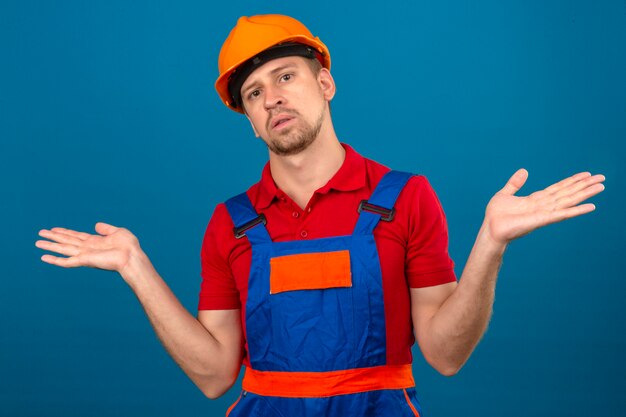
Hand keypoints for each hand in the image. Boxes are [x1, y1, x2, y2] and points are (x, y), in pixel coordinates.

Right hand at [36, 222, 140, 274]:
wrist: (131, 256)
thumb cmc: (129, 246)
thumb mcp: (117, 231)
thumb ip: (106, 229)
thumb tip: (96, 225)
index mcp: (95, 241)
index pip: (76, 236)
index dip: (65, 232)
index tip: (54, 229)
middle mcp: (88, 248)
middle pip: (67, 241)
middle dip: (54, 237)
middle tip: (40, 233)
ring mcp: (85, 255)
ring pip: (63, 249)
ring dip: (50, 246)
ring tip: (38, 243)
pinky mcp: (84, 261)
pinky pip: (66, 261)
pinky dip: (55, 260)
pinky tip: (44, 257)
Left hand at [483, 169, 604, 245]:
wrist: (490, 229)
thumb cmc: (496, 216)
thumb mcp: (505, 194)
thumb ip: (515, 183)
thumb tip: (524, 171)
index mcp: (536, 199)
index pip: (558, 188)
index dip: (572, 181)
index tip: (586, 174)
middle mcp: (543, 206)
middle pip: (568, 193)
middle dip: (584, 185)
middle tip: (601, 178)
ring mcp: (544, 213)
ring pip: (569, 201)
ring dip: (585, 194)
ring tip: (600, 187)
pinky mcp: (541, 220)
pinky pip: (562, 214)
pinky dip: (576, 210)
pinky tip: (590, 206)